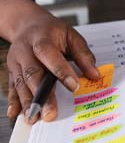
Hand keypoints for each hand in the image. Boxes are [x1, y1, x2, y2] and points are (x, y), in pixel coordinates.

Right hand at [0, 0, 99, 123]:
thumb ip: (83, 55)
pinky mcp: (12, 71)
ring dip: (27, 102)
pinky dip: (14, 102)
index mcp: (41, 38)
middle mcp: (25, 50)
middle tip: (51, 113)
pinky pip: (12, 87)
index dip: (61, 70)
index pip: (49, 54)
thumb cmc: (53, 32)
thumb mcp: (72, 36)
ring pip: (20, 83)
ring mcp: (16, 62)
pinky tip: (16, 114)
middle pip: (32, 73)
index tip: (73, 86)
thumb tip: (95, 75)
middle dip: (42, 95)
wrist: (27, 24)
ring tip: (34, 118)